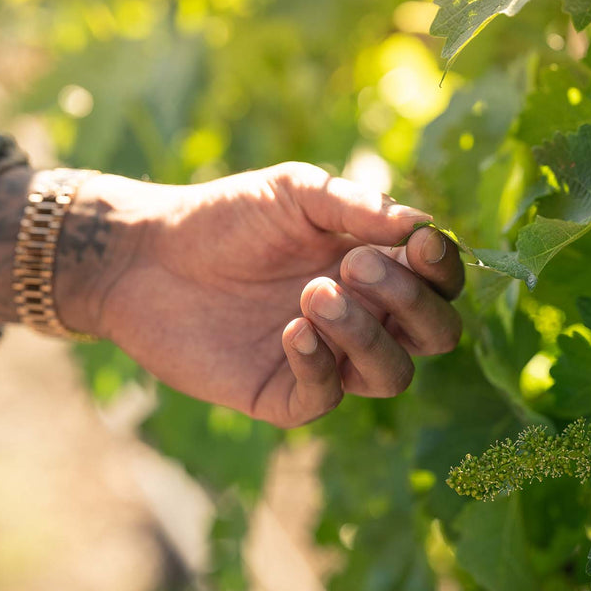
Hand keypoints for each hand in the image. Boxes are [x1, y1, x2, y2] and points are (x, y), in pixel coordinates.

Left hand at [0, 162, 463, 426]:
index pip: (439, 283)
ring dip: (365, 334)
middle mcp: (361, 318)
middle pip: (432, 335)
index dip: (443, 269)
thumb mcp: (294, 193)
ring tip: (314, 294)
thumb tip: (421, 227)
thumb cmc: (225, 216)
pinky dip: (317, 364)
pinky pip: (325, 398)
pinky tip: (290, 330)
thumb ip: (357, 206)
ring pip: (390, 374)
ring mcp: (325, 360)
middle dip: (410, 302)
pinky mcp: (280, 394)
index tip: (418, 244)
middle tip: (354, 266)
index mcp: (374, 268)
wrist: (148, 254)